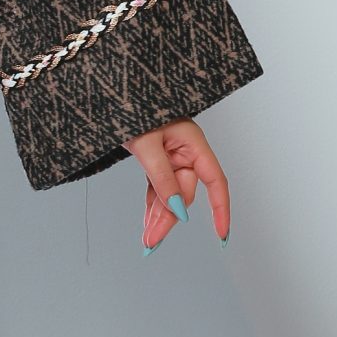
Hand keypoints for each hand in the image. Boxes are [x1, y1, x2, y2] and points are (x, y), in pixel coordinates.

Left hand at [127, 117, 229, 251]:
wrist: (113, 94)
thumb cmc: (133, 107)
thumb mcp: (147, 144)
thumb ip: (162, 176)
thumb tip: (176, 208)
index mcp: (193, 143)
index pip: (215, 181)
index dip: (221, 209)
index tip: (222, 235)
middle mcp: (185, 152)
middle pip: (185, 193)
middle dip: (169, 218)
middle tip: (152, 242)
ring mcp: (170, 157)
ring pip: (169, 194)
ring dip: (159, 216)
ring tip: (148, 240)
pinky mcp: (155, 160)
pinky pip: (157, 187)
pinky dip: (152, 204)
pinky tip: (148, 222)